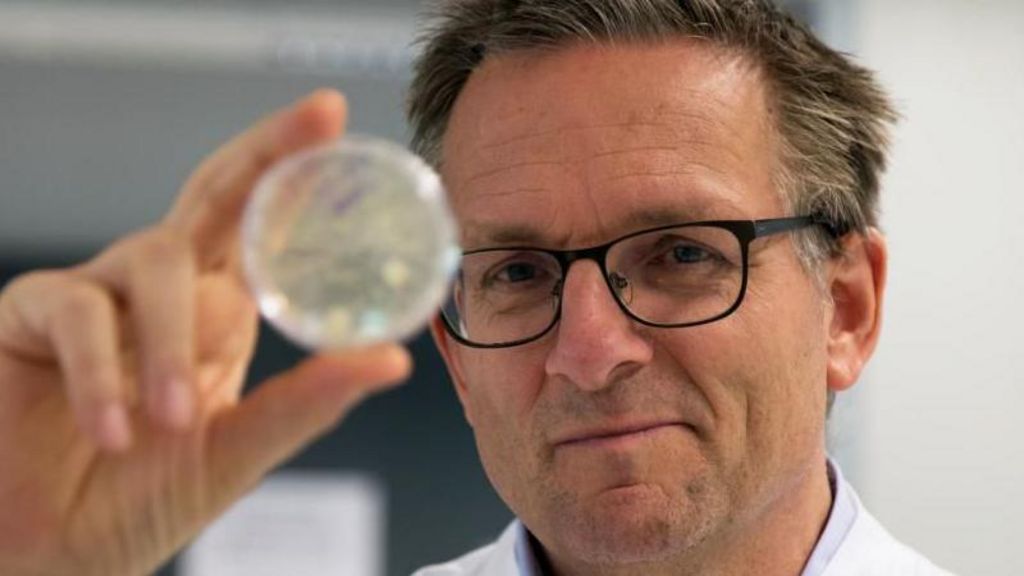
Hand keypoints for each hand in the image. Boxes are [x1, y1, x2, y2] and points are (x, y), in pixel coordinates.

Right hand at [0, 90, 411, 575]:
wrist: (49, 553)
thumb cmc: (136, 499)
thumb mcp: (237, 450)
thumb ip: (307, 401)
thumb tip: (392, 359)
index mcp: (217, 312)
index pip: (260, 223)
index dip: (292, 171)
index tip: (335, 121)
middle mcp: (162, 290)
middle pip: (214, 196)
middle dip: (267, 153)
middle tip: (319, 119)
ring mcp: (96, 295)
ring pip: (153, 259)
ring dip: (170, 340)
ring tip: (170, 420)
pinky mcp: (27, 316)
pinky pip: (74, 310)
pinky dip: (102, 373)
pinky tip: (113, 429)